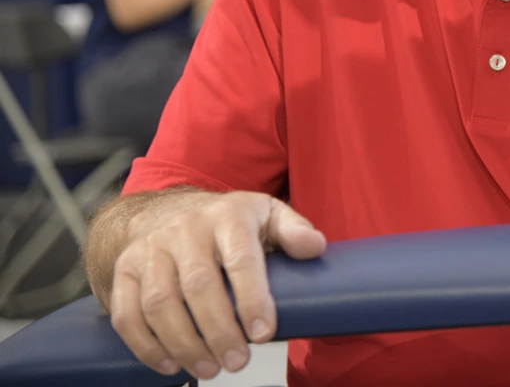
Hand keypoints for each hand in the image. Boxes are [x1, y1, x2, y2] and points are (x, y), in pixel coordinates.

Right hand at [109, 192, 325, 379]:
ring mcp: (151, 249)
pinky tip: (170, 365)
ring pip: (160, 303)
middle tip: (238, 362)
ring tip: (210, 369)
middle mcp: (186, 229)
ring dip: (184, 344)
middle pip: (198, 285)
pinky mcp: (125, 269)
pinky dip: (145, 345)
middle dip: (219, 330)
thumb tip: (315, 247)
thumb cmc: (230, 222)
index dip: (251, 298)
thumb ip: (293, 230)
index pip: (240, 258)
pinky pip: (127, 313)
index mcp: (228, 216)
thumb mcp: (267, 215)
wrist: (170, 209)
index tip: (263, 333)